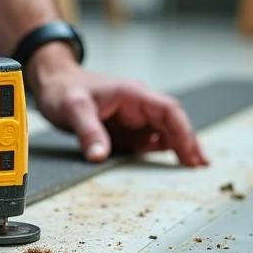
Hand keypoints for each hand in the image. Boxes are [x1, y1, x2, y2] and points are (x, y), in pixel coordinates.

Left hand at [25, 44, 209, 166]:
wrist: (52, 83)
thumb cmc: (63, 89)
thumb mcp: (73, 108)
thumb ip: (88, 131)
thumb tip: (99, 156)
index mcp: (132, 94)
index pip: (168, 110)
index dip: (183, 132)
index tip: (191, 152)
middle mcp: (137, 105)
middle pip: (172, 123)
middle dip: (188, 143)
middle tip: (200, 167)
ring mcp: (132, 118)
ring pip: (164, 132)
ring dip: (179, 148)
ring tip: (192, 169)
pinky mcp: (125, 130)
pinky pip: (148, 141)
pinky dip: (162, 152)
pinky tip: (171, 165)